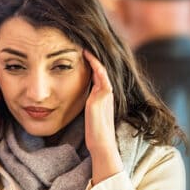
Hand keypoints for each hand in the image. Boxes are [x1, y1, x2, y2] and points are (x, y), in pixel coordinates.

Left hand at [83, 50, 122, 183]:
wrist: (101, 143)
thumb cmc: (95, 132)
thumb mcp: (91, 114)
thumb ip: (89, 104)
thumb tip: (83, 100)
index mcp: (104, 96)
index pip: (99, 75)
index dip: (92, 64)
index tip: (84, 54)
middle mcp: (106, 93)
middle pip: (101, 70)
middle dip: (93, 58)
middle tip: (84, 46)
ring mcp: (105, 95)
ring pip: (102, 71)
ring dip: (94, 59)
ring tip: (85, 48)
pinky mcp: (101, 97)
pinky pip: (101, 77)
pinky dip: (96, 66)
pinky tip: (89, 58)